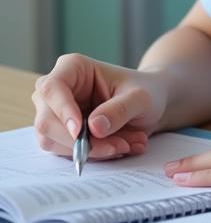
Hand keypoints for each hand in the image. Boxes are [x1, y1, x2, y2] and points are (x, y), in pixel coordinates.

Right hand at [32, 53, 168, 160]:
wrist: (151, 106)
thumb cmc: (145, 91)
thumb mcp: (141, 97)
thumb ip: (120, 109)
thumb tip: (94, 128)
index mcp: (72, 67)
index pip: (52, 88)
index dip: (62, 110)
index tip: (80, 132)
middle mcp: (57, 90)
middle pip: (47, 122)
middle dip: (83, 141)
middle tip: (121, 145)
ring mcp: (55, 114)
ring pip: (54, 142)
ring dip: (92, 150)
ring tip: (127, 143)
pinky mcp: (60, 135)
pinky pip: (65, 153)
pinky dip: (93, 155)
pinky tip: (120, 146)